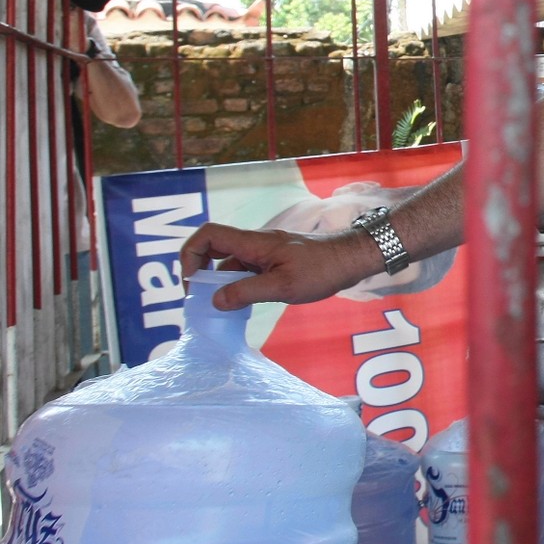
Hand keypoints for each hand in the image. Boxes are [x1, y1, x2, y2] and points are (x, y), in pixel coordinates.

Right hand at [180, 223, 382, 309]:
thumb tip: (214, 300)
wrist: (352, 259)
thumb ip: (247, 292)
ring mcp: (265, 253)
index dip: (191, 254)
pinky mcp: (274, 262)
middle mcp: (255, 244)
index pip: (208, 234)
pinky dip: (238, 285)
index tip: (192, 282)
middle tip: (201, 299)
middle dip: (201, 272)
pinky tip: (243, 304)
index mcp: (253, 243)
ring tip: (220, 308)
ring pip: (231, 263)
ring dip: (221, 282)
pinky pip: (247, 271)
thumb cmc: (322, 270)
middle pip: (214, 248)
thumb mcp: (284, 286)